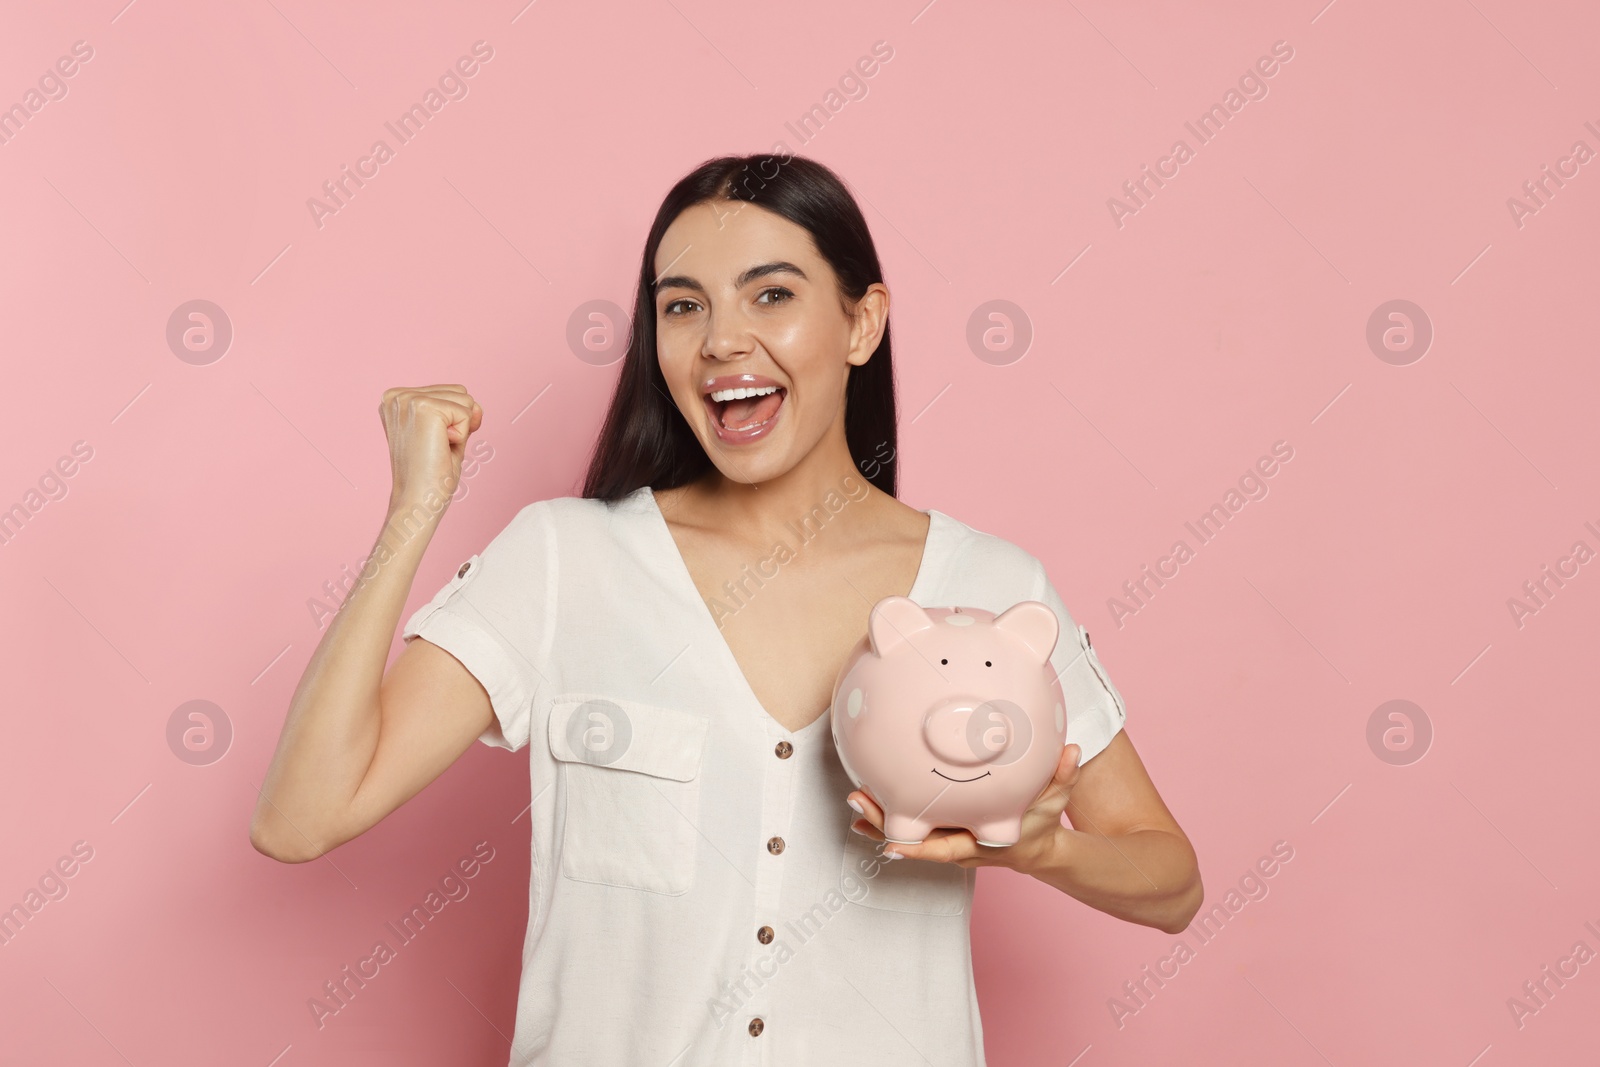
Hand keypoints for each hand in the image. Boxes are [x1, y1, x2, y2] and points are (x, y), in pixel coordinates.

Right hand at [379, 384, 483, 511]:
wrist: (417, 501)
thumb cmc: (430, 475)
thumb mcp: (445, 434)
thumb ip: (459, 413)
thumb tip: (476, 405)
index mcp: (395, 399)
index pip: (449, 393)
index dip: (455, 421)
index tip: (432, 444)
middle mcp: (396, 395)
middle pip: (459, 392)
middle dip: (460, 423)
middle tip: (436, 449)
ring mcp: (408, 399)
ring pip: (465, 400)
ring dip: (461, 430)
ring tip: (436, 449)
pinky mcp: (422, 407)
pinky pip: (466, 412)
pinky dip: (462, 435)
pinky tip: (440, 448)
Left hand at [847, 743, 1081, 872]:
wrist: (1036, 848)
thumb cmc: (1042, 825)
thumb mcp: (1055, 801)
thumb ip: (1063, 776)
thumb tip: (1071, 752)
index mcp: (978, 843)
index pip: (941, 848)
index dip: (914, 847)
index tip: (890, 843)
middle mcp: (956, 845)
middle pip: (912, 838)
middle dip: (883, 824)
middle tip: (857, 803)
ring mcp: (946, 838)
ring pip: (906, 832)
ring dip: (879, 819)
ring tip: (853, 803)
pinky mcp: (942, 829)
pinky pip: (912, 823)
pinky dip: (891, 813)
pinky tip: (870, 798)